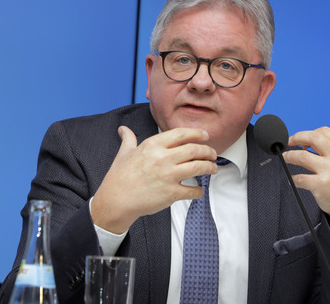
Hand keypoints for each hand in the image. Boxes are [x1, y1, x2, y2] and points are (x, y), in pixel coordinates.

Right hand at [91, 126, 217, 233]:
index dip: (197, 134)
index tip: (205, 136)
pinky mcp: (171, 193)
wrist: (115, 200)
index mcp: (152, 145)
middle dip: (208, 151)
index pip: (181, 134)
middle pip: (194, 150)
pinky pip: (192, 190)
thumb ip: (128, 139)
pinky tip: (199, 191)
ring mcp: (168, 176)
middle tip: (213, 154)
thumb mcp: (123, 154)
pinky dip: (199, 191)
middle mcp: (162, 158)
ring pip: (198, 167)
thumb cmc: (119, 177)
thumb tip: (123, 129)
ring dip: (209, 167)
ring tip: (213, 168)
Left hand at [282, 126, 329, 234]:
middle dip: (296, 137)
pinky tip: (292, 178)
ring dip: (289, 155)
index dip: (310, 133)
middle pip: (312, 137)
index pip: (324, 131)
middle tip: (289, 142)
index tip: (303, 139)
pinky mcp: (320, 185)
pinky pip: (300, 178)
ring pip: (301, 156)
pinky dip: (292, 178)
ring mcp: (329, 171)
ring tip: (286, 157)